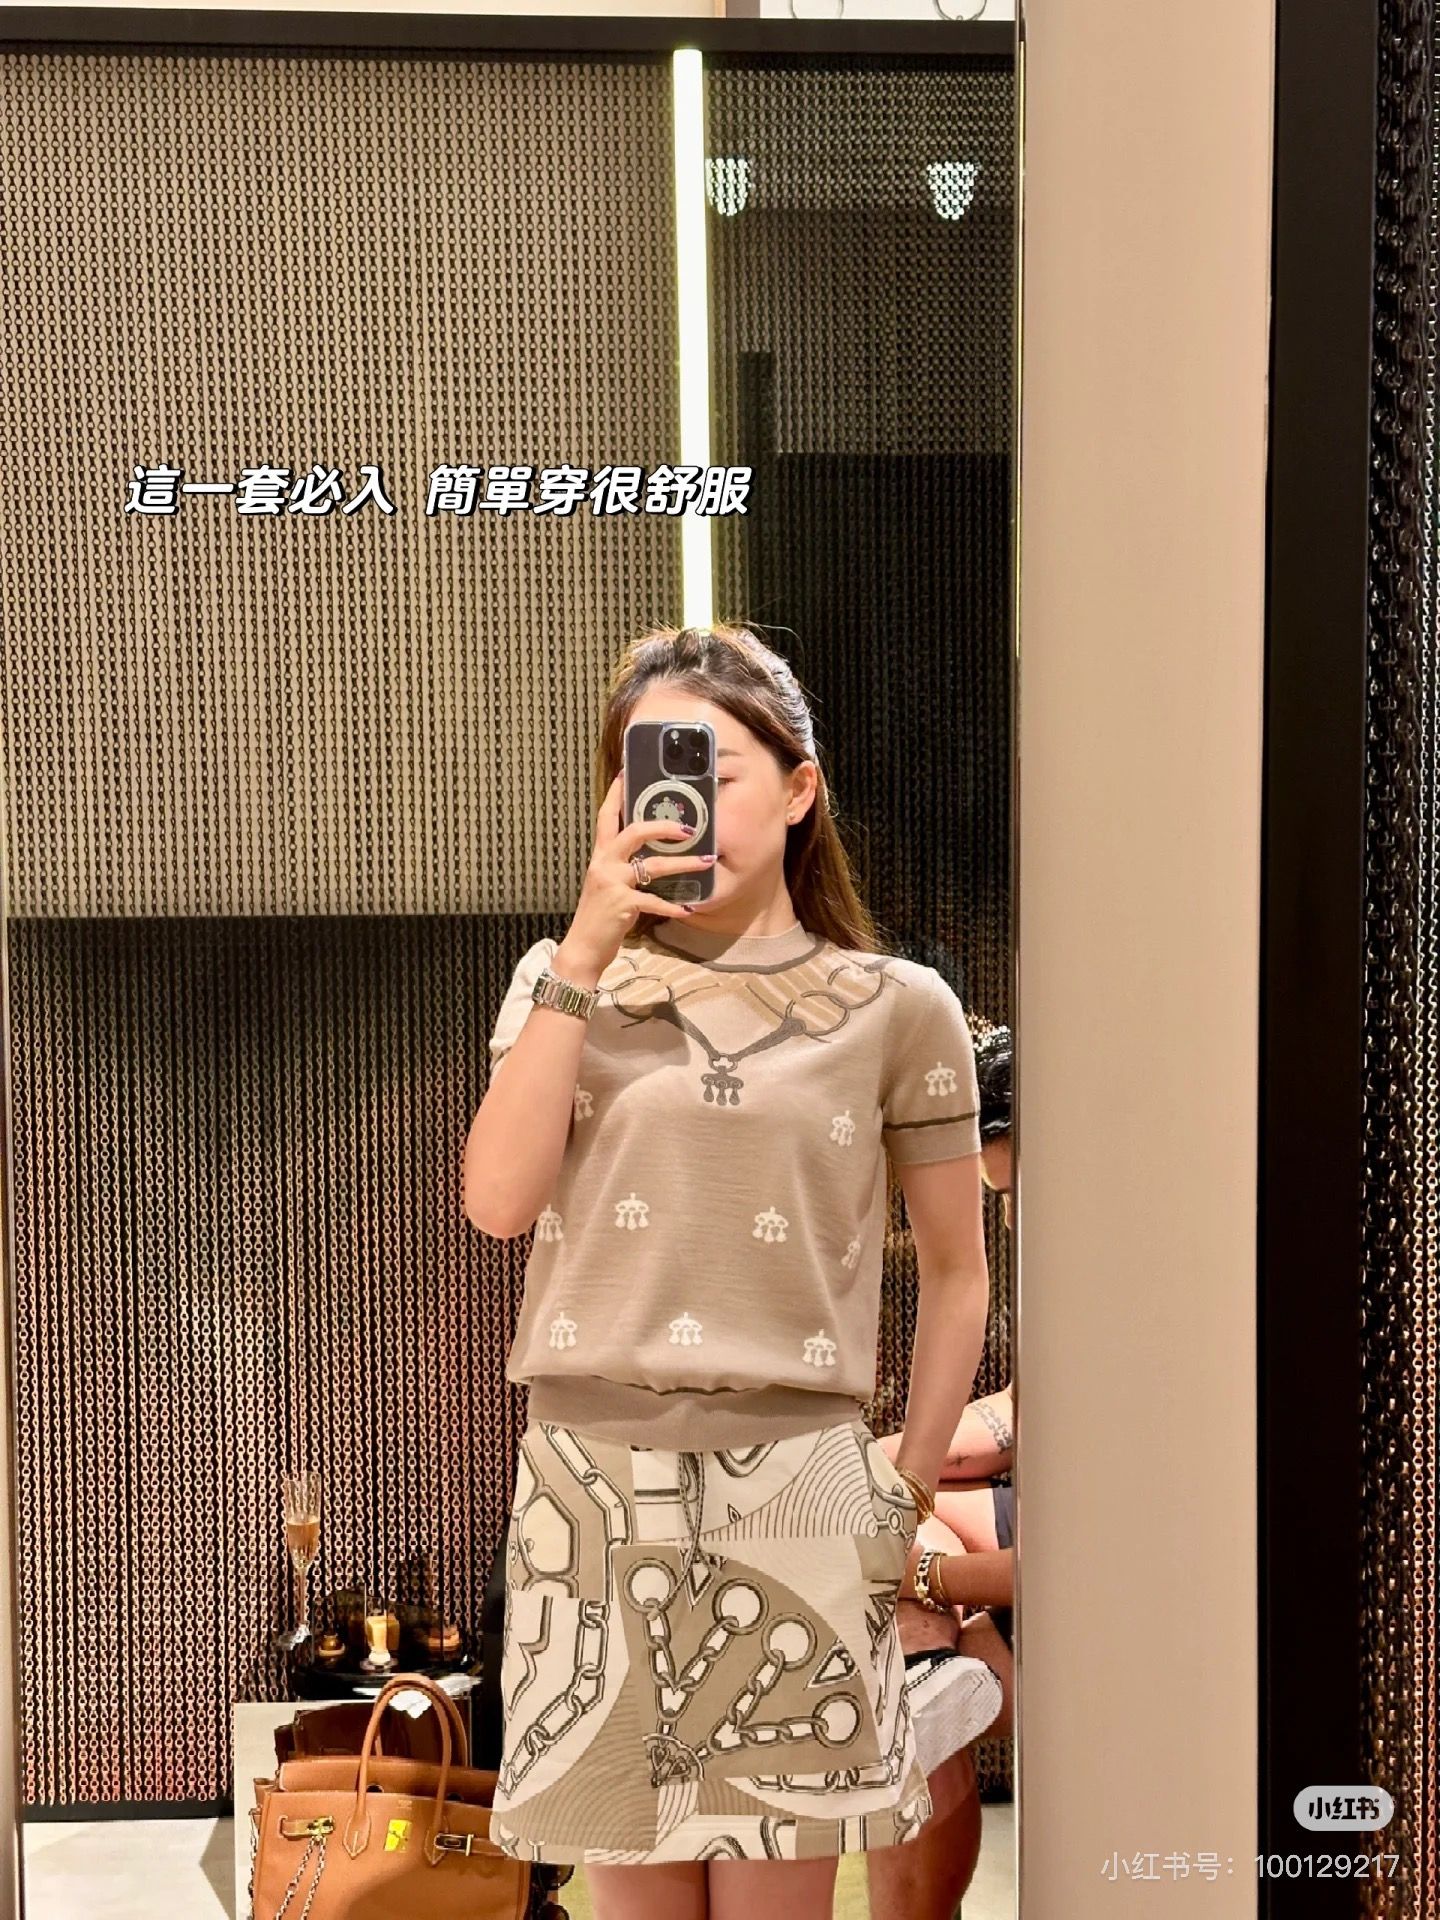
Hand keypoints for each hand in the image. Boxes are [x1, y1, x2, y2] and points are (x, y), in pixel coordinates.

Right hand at [559, 773, 712, 974]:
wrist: (582, 948)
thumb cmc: (599, 917)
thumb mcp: (607, 885)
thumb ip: (623, 868)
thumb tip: (650, 857)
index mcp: (600, 856)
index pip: (605, 817)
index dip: (616, 794)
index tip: (626, 773)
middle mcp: (604, 864)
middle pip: (633, 831)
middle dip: (663, 826)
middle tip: (688, 828)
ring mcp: (612, 883)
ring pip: (653, 865)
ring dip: (683, 864)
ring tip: (706, 862)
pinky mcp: (622, 904)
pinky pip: (654, 900)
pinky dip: (673, 904)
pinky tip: (688, 908)